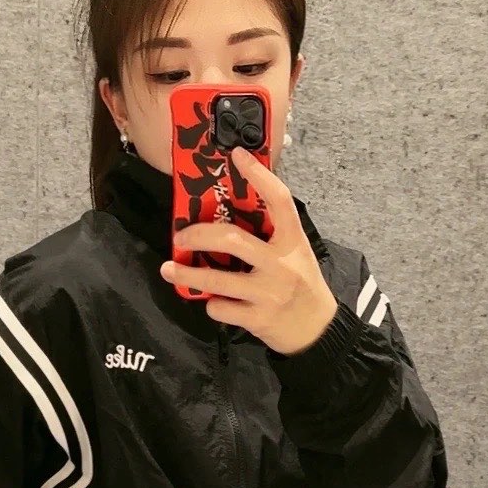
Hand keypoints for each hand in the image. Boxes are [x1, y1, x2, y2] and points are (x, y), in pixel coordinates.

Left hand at [159, 145, 338, 354]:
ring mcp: (268, 293)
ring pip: (217, 279)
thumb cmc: (302, 286)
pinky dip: (212, 304)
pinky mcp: (257, 319)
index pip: (278, 200)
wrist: (319, 332)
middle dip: (198, 234)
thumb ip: (270, 236)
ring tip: (169, 268)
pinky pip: (221, 307)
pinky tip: (215, 302)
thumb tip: (229, 214)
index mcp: (292, 242)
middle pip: (232, 239)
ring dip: (187, 273)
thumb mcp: (296, 254)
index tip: (237, 155)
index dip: (258, 175)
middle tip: (180, 235)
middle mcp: (281, 265)